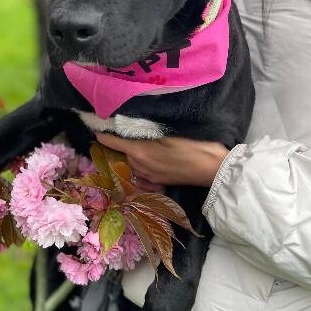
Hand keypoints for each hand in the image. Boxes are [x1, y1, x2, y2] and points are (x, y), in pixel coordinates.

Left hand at [96, 133, 229, 188]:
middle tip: (119, 136)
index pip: (115, 144)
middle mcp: (142, 167)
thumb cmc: (194, 145)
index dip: (104, 138)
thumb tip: (133, 127)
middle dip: (120, 148)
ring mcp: (152, 177)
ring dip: (129, 159)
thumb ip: (149, 131)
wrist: (213, 168)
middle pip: (123, 156)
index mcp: (141, 152)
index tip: (96, 133)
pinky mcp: (161, 183)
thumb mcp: (170, 132)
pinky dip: (139, 172)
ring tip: (132, 149)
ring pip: (132, 167)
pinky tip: (143, 167)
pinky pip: (143, 179)